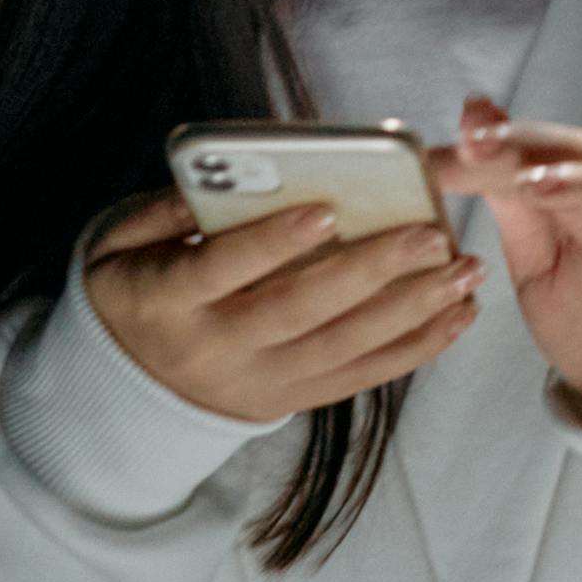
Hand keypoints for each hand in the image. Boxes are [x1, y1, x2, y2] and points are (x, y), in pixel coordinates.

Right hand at [78, 188, 478, 424]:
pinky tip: (458, 316)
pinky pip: (359, 378)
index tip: (326, 209)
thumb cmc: (133, 288)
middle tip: (430, 234)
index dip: (272, 242)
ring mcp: (258, 383)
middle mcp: (216, 349)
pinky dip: (414, 349)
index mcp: (167, 300)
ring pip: (342, 349)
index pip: (221, 269)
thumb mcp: (116, 243)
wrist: (123, 392)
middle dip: (370, 272)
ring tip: (464, 270)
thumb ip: (162, 210)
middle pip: (299, 311)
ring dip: (411, 311)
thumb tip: (222, 179)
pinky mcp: (290, 402)